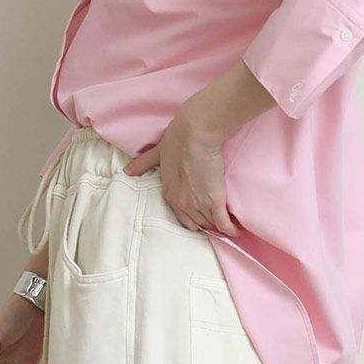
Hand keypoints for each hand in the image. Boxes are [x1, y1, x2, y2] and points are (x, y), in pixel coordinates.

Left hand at [122, 108, 235, 234]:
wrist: (194, 134)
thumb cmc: (177, 140)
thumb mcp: (157, 154)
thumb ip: (143, 164)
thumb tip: (127, 171)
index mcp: (169, 193)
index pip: (181, 216)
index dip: (192, 216)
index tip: (201, 214)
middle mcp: (181, 203)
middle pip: (195, 224)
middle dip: (204, 223)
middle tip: (215, 219)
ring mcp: (198, 204)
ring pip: (209, 225)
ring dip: (218, 225)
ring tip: (228, 224)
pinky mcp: (214, 201)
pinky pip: (223, 224)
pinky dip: (230, 228)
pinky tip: (235, 230)